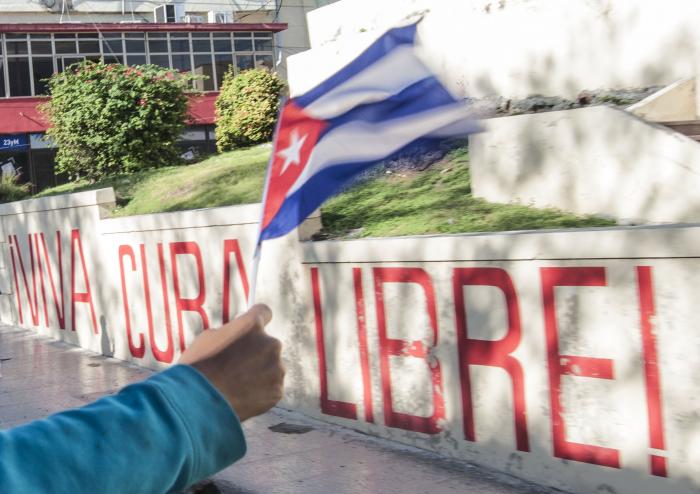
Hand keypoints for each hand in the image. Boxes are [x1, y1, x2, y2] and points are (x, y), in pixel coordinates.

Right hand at [179, 304, 283, 421]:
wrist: (198, 403)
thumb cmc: (198, 368)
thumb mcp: (208, 338)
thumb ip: (230, 332)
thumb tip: (237, 335)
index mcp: (252, 325)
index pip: (264, 312)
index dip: (256, 321)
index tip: (252, 329)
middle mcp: (270, 343)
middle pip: (268, 344)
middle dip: (256, 352)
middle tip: (237, 366)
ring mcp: (276, 368)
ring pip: (271, 367)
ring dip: (260, 373)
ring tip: (236, 385)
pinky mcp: (277, 390)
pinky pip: (271, 387)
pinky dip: (261, 392)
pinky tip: (242, 397)